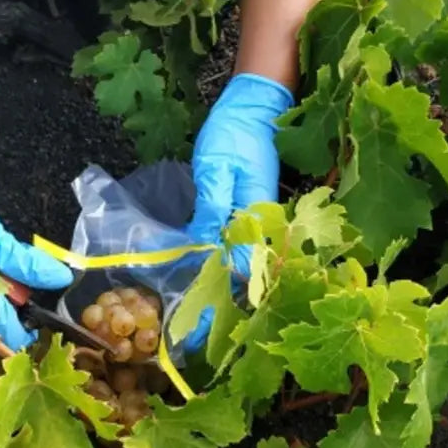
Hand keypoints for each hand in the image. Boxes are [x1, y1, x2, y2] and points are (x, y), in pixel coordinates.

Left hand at [183, 73, 294, 349]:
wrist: (256, 107)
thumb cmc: (236, 134)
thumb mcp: (217, 169)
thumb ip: (212, 209)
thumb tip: (203, 250)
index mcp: (258, 219)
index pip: (242, 273)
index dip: (220, 305)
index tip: (197, 333)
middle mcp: (261, 227)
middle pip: (242, 278)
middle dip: (216, 310)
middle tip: (185, 341)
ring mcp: (255, 223)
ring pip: (237, 268)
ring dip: (214, 295)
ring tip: (187, 324)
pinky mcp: (246, 216)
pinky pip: (232, 251)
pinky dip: (214, 270)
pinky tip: (196, 286)